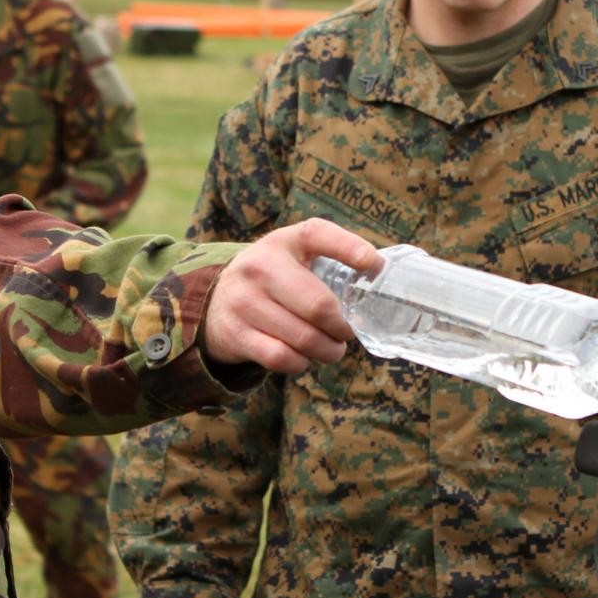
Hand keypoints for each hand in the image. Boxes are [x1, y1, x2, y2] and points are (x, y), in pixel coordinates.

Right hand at [202, 218, 380, 374]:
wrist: (215, 300)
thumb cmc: (273, 278)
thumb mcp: (294, 254)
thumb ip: (331, 257)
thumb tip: (383, 274)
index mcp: (283, 241)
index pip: (318, 234)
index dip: (351, 249)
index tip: (375, 267)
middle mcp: (260, 266)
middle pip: (319, 306)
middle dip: (343, 327)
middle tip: (347, 333)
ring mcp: (244, 301)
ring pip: (303, 338)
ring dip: (327, 350)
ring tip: (331, 349)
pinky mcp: (236, 333)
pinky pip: (281, 358)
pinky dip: (301, 363)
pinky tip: (304, 357)